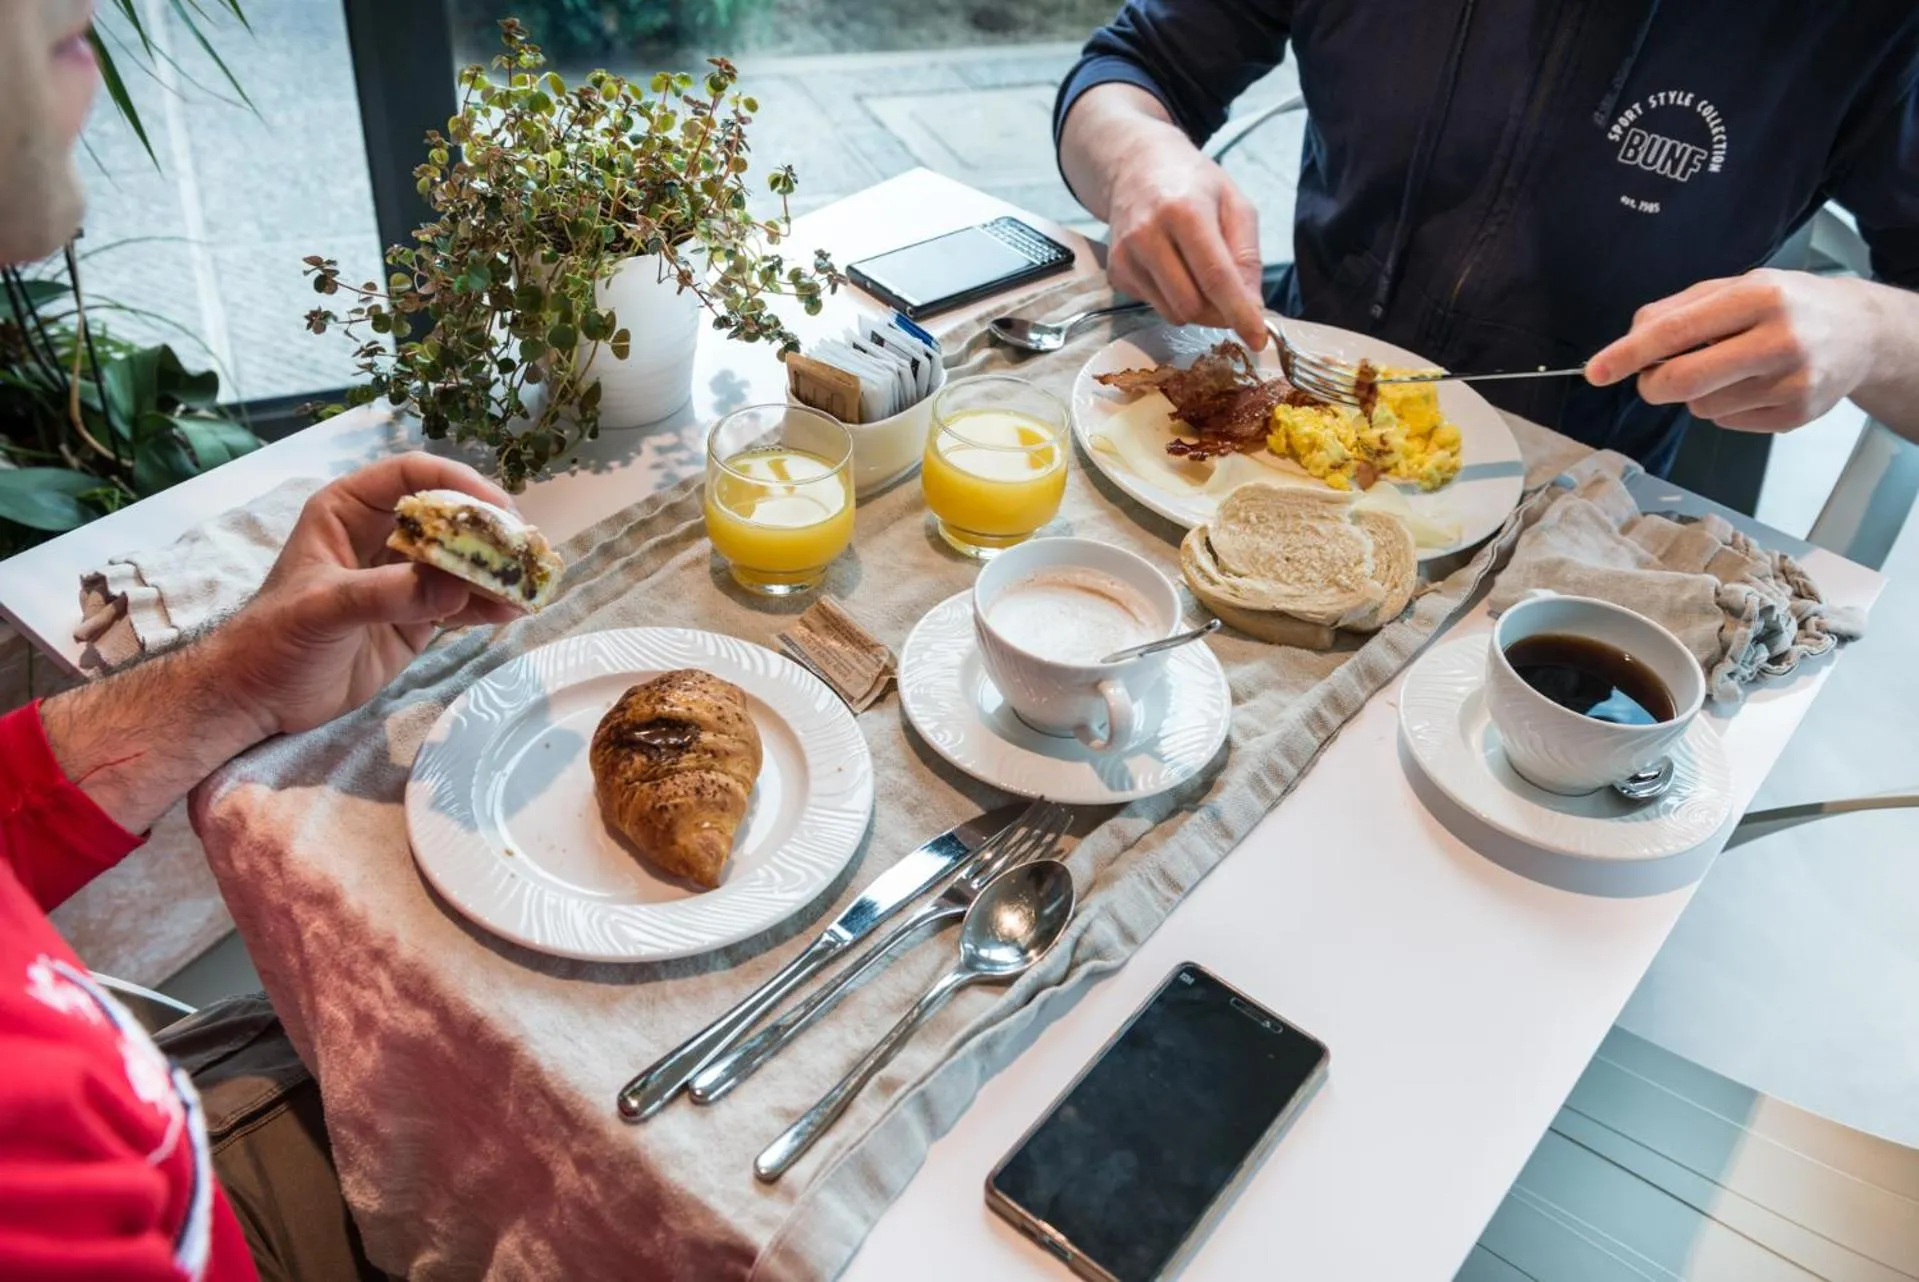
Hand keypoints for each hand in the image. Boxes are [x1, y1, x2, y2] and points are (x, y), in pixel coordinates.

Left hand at [214, 453, 525, 735]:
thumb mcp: (325, 609)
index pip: (410, 475)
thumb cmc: (275, 639)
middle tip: (524, 546)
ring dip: (496, 569)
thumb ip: (389, 594)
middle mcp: (381, 535)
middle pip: (447, 516)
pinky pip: (461, 601)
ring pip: (460, 560)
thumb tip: (455, 585)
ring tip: (529, 582)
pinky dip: (488, 604)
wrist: (260, 698)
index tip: (495, 504)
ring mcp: (402, 577)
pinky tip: (513, 610)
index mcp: (349, 511)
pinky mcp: (417, 615)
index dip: (456, 482)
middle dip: (488, 529)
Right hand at [1104, 127, 1268, 348]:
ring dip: (1197, 308)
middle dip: (1219, 313)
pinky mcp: (1116, 273)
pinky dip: (1174, 299)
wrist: (1136, 167)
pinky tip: (1174, 270)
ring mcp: (1126, 256)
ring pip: (1173, 313)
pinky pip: (1155, 307)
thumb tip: (1252, 305)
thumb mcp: (1234, 203)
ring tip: (1200, 277)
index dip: (1239, 312)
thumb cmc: (1192, 183)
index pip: (1215, 276)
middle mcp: (1148, 235)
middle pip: (1192, 304)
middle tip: (1233, 301)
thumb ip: (1247, 254)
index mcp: (1183, 211)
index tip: (1257, 339)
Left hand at [1586, 269, 1887, 431]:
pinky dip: (1722, 407)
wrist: (1861, 332)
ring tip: (1727, 368)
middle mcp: (1780, 340)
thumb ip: (1676, 311)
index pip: (1676, 332)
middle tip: (1652, 377)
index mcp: (1759, 297)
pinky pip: (1726, 423)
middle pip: (1683, 382)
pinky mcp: (1796, 414)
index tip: (1596, 371)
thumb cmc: (1788, 305)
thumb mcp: (1734, 288)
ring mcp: (1791, 382)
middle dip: (1652, 385)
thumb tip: (1628, 341)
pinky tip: (1750, 385)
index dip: (1628, 355)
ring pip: (1701, 407)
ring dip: (1694, 394)